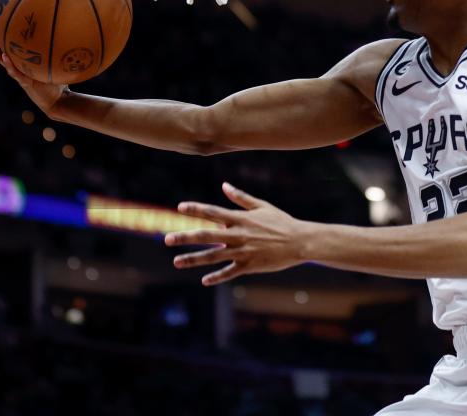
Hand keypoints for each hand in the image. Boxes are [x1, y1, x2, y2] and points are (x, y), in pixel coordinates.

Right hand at [0, 9, 67, 114]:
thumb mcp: (60, 59)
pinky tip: (5, 56)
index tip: (0, 6)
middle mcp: (17, 64)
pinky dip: (10, 65)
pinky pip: (15, 72)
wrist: (59, 100)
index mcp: (22, 58)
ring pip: (1, 57)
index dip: (4, 23)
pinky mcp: (25, 83)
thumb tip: (75, 25)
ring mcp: (19, 73)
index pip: (10, 38)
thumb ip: (63, 46)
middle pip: (1, 44)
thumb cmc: (59, 79)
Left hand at [165, 183, 309, 285]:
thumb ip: (241, 198)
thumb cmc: (281, 222)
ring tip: (176, 261)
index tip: (180, 207)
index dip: (196, 209)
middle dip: (185, 237)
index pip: (214, 212)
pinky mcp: (250, 266)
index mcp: (241, 219)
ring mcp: (243, 252)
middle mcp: (238, 235)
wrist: (300, 241)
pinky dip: (217, 277)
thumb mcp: (262, 206)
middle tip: (167, 239)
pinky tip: (204, 280)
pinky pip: (229, 272)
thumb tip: (224, 186)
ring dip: (193, 259)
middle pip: (207, 236)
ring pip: (213, 257)